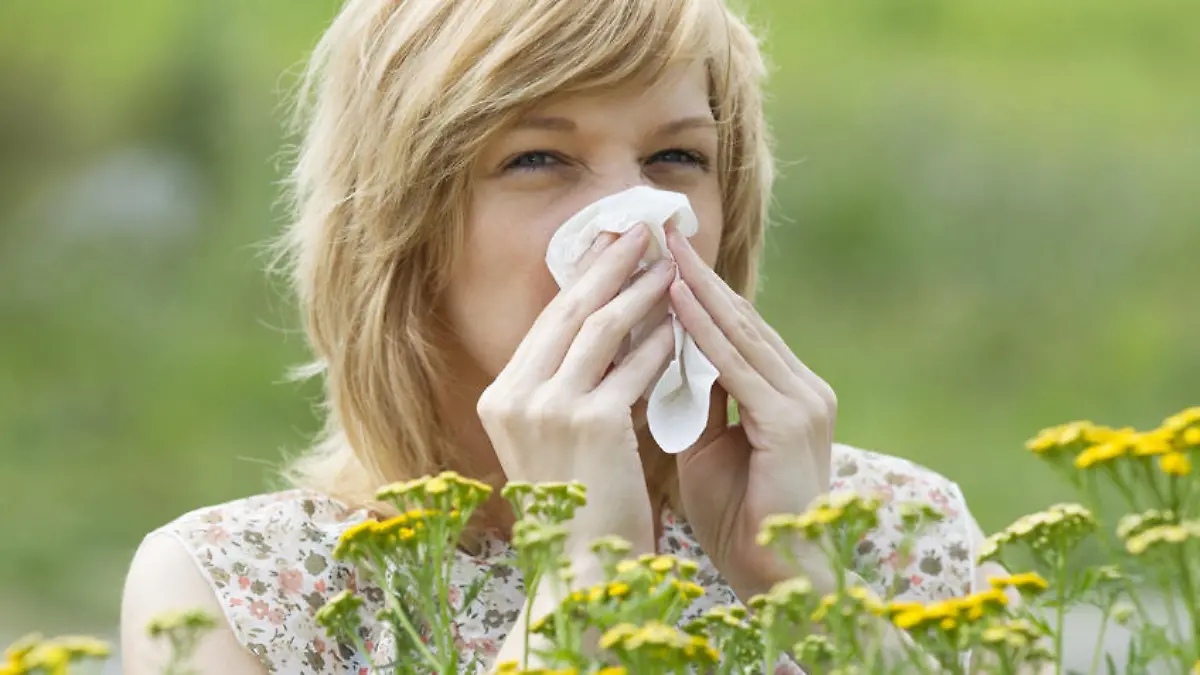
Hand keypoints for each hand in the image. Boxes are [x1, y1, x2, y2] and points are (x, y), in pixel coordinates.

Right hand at [477, 225, 675, 558]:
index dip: (583, 278)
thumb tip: (610, 332)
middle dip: (610, 263)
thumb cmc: (577, 512)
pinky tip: (682, 322)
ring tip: (671, 263)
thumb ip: (569, 389)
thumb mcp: (558, 442)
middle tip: (642, 227)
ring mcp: (548, 408)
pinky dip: (660, 341)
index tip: (610, 245)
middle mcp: (514, 397)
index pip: (548, 322)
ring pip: (602, 328)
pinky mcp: (589, 422)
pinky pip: (633, 366)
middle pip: (570, 310)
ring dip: (640, 290)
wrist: (578, 574)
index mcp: (501, 399)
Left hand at [666, 229, 834, 598]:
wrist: (774, 576)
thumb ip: (698, 400)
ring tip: (663, 250)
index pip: (738, 330)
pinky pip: (737, 366)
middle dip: (697, 276)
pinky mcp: (790, 420)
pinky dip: (705, 332)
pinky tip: (677, 301)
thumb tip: (667, 357)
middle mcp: (804, 388)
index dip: (699, 292)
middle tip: (660, 232)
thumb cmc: (737, 518)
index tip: (661, 257)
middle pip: (742, 319)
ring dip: (698, 290)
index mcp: (788, 393)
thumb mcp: (709, 446)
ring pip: (740, 333)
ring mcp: (803, 400)